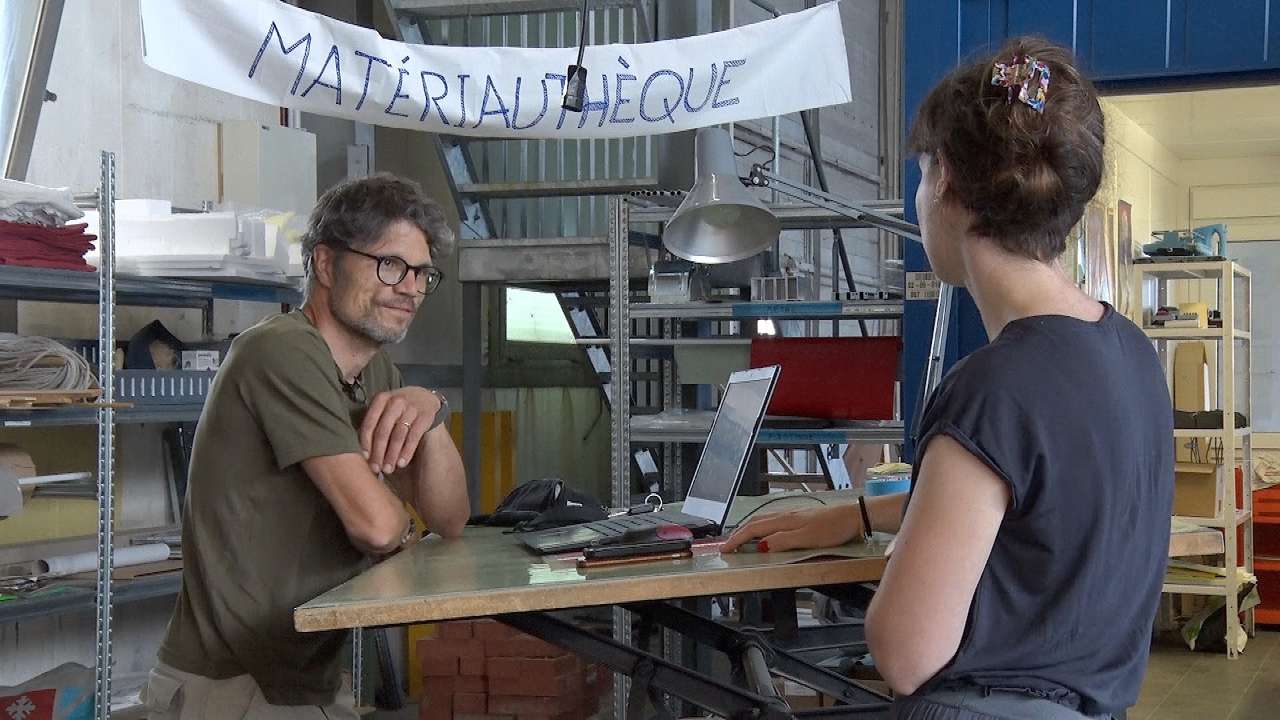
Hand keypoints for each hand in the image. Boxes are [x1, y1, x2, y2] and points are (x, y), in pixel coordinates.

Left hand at [360, 387, 441, 474]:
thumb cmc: (399, 408)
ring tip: (388, 469)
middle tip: (375, 469)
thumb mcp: (385, 408)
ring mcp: (411, 408)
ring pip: (398, 435)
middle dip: (378, 452)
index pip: (370, 423)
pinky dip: (407, 452)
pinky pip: (414, 437)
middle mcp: (395, 401)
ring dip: (392, 455)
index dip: (366, 442)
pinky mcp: (425, 416)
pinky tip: (402, 463)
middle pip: (383, 431)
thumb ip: (375, 422)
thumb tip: (362, 450)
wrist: (425, 397)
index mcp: (381, 399)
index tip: (364, 458)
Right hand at [720, 504, 861, 552]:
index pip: (754, 529)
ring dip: (749, 529)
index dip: (738, 538)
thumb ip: (783, 541)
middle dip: (739, 533)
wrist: (854, 516)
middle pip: (756, 522)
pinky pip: (773, 521)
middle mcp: (786, 515)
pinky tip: (766, 531)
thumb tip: (760, 545)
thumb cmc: (833, 528)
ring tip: (741, 537)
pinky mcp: (801, 517)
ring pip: (764, 520)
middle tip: (728, 544)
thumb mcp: (807, 539)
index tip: (726, 548)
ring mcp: (794, 515)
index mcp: (785, 521)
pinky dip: (762, 527)